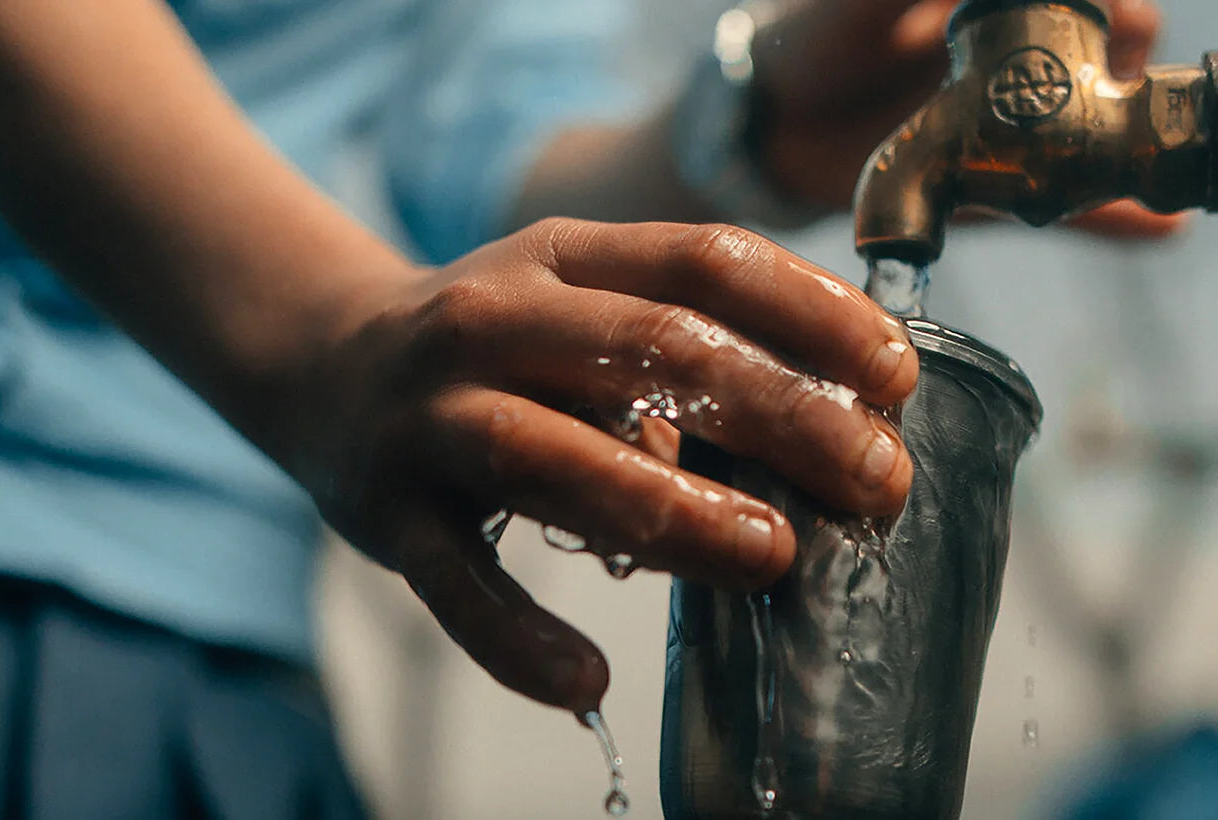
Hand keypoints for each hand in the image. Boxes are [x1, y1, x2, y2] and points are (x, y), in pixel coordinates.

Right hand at [290, 218, 917, 716]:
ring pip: (552, 457)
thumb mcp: (574, 305)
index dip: (810, 311)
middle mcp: (489, 318)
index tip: (896, 375)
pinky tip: (586, 676)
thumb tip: (832, 429)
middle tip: (876, 480)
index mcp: (557, 256)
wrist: (321, 366)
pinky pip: (456, 584)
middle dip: (780, 414)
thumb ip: (677, 352)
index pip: (701, 259)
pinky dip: (519, 638)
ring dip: (673, 508)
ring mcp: (430, 415)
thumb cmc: (491, 348)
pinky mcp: (387, 513)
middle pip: (649, 350)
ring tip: (770, 555)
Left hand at [748, 0, 1178, 235]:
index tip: (1095, 36)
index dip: (1100, 16)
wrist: (764, 128)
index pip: (1081, 1)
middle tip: (1091, 95)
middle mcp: (1019, 58)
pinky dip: (1113, 219)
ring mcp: (1013, 125)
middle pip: (1110, 59)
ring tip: (1120, 160)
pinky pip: (1071, 204)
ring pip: (1099, 132)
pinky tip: (1157, 227)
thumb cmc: (807, 39)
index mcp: (993, 4)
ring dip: (1120, 149)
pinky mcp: (996, 187)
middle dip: (1111, 77)